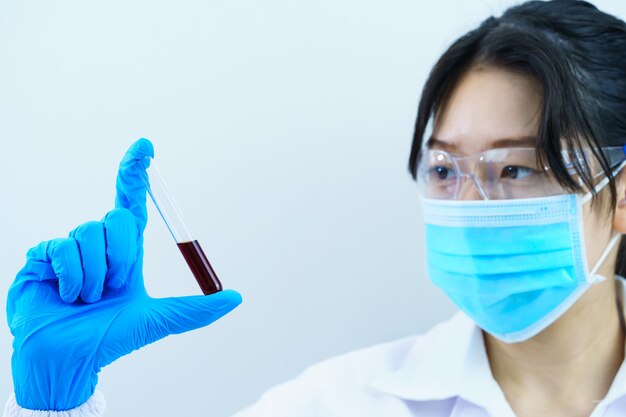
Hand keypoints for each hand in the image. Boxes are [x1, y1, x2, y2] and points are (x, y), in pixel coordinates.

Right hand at [6, 138, 241, 410]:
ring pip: (89, 233)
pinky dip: (71, 278)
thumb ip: (197, 310)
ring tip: (87, 298)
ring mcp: (69, 248)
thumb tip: (237, 297)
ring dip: (95, 275)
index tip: (146, 145)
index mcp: (126, 252)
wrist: (67, 360)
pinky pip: (62, 248)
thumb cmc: (109, 340)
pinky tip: (66, 295)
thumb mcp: (158, 321)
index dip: (137, 173)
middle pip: (117, 218)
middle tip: (113, 288)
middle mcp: (99, 244)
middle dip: (122, 256)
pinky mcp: (42, 256)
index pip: (131, 203)